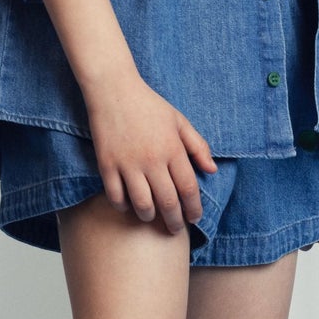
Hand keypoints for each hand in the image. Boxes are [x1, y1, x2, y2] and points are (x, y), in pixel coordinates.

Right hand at [83, 72, 217, 234]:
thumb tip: (212, 170)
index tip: (195, 218)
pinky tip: (128, 206)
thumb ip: (198, 146)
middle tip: (176, 229)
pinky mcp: (107, 164)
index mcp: (172, 148)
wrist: (113, 89)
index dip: (194, 209)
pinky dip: (123, 206)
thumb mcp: (179, 120)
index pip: (188, 189)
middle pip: (168, 202)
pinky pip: (115, 196)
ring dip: (149, 217)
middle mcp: (152, 159)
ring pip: (142, 204)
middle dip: (175, 221)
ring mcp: (128, 163)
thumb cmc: (149, 105)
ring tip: (152, 218)